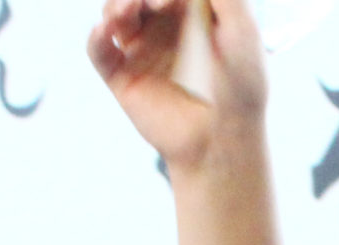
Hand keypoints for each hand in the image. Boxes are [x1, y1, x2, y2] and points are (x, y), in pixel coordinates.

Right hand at [89, 0, 266, 177]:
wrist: (225, 137)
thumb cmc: (242, 83)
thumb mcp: (241, 27)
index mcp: (189, 10)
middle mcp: (162, 26)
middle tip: (160, 1)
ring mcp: (140, 50)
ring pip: (114, 13)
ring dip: (116, 5)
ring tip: (125, 10)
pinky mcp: (123, 78)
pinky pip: (99, 50)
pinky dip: (96, 37)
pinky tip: (103, 30)